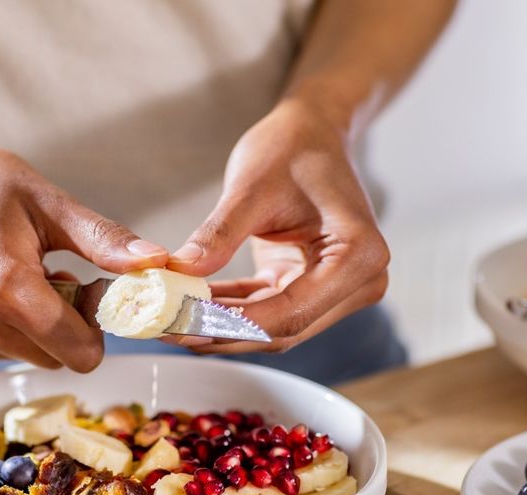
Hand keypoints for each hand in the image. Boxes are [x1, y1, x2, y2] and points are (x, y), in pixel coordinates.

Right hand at [0, 115, 167, 370]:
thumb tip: (157, 264)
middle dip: (58, 328)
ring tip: (5, 278)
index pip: (76, 351)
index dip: (93, 332)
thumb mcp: (47, 201)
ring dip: (20, 329)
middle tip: (47, 280)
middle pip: (46, 358)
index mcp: (5, 287)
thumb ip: (103, 241)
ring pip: (11, 356)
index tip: (86, 298)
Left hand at [167, 98, 388, 353]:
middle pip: (283, 328)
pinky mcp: (313, 288)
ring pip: (273, 328)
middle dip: (222, 331)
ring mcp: (339, 290)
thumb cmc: (293, 147)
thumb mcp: (251, 187)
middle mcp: (360, 281)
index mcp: (358, 255)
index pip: (290, 311)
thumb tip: (180, 272)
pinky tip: (189, 307)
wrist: (312, 132)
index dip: (233, 324)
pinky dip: (229, 311)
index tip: (185, 323)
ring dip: (221, 326)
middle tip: (167, 328)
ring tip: (169, 322)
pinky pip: (267, 311)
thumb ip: (218, 234)